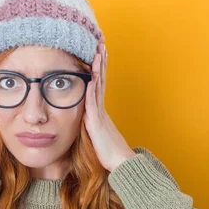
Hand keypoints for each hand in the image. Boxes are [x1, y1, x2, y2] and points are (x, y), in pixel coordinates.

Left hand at [83, 43, 135, 171]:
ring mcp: (100, 115)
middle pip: (101, 81)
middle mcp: (101, 110)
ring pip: (98, 87)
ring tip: (98, 53)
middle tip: (101, 45)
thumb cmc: (110, 154)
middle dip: (101, 63)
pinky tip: (91, 77)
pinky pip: (93, 103)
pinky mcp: (97, 123)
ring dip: (98, 69)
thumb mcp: (97, 137)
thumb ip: (92, 129)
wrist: (121, 163)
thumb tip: (87, 125)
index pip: (99, 86)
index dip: (99, 70)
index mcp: (100, 112)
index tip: (98, 55)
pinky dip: (92, 89)